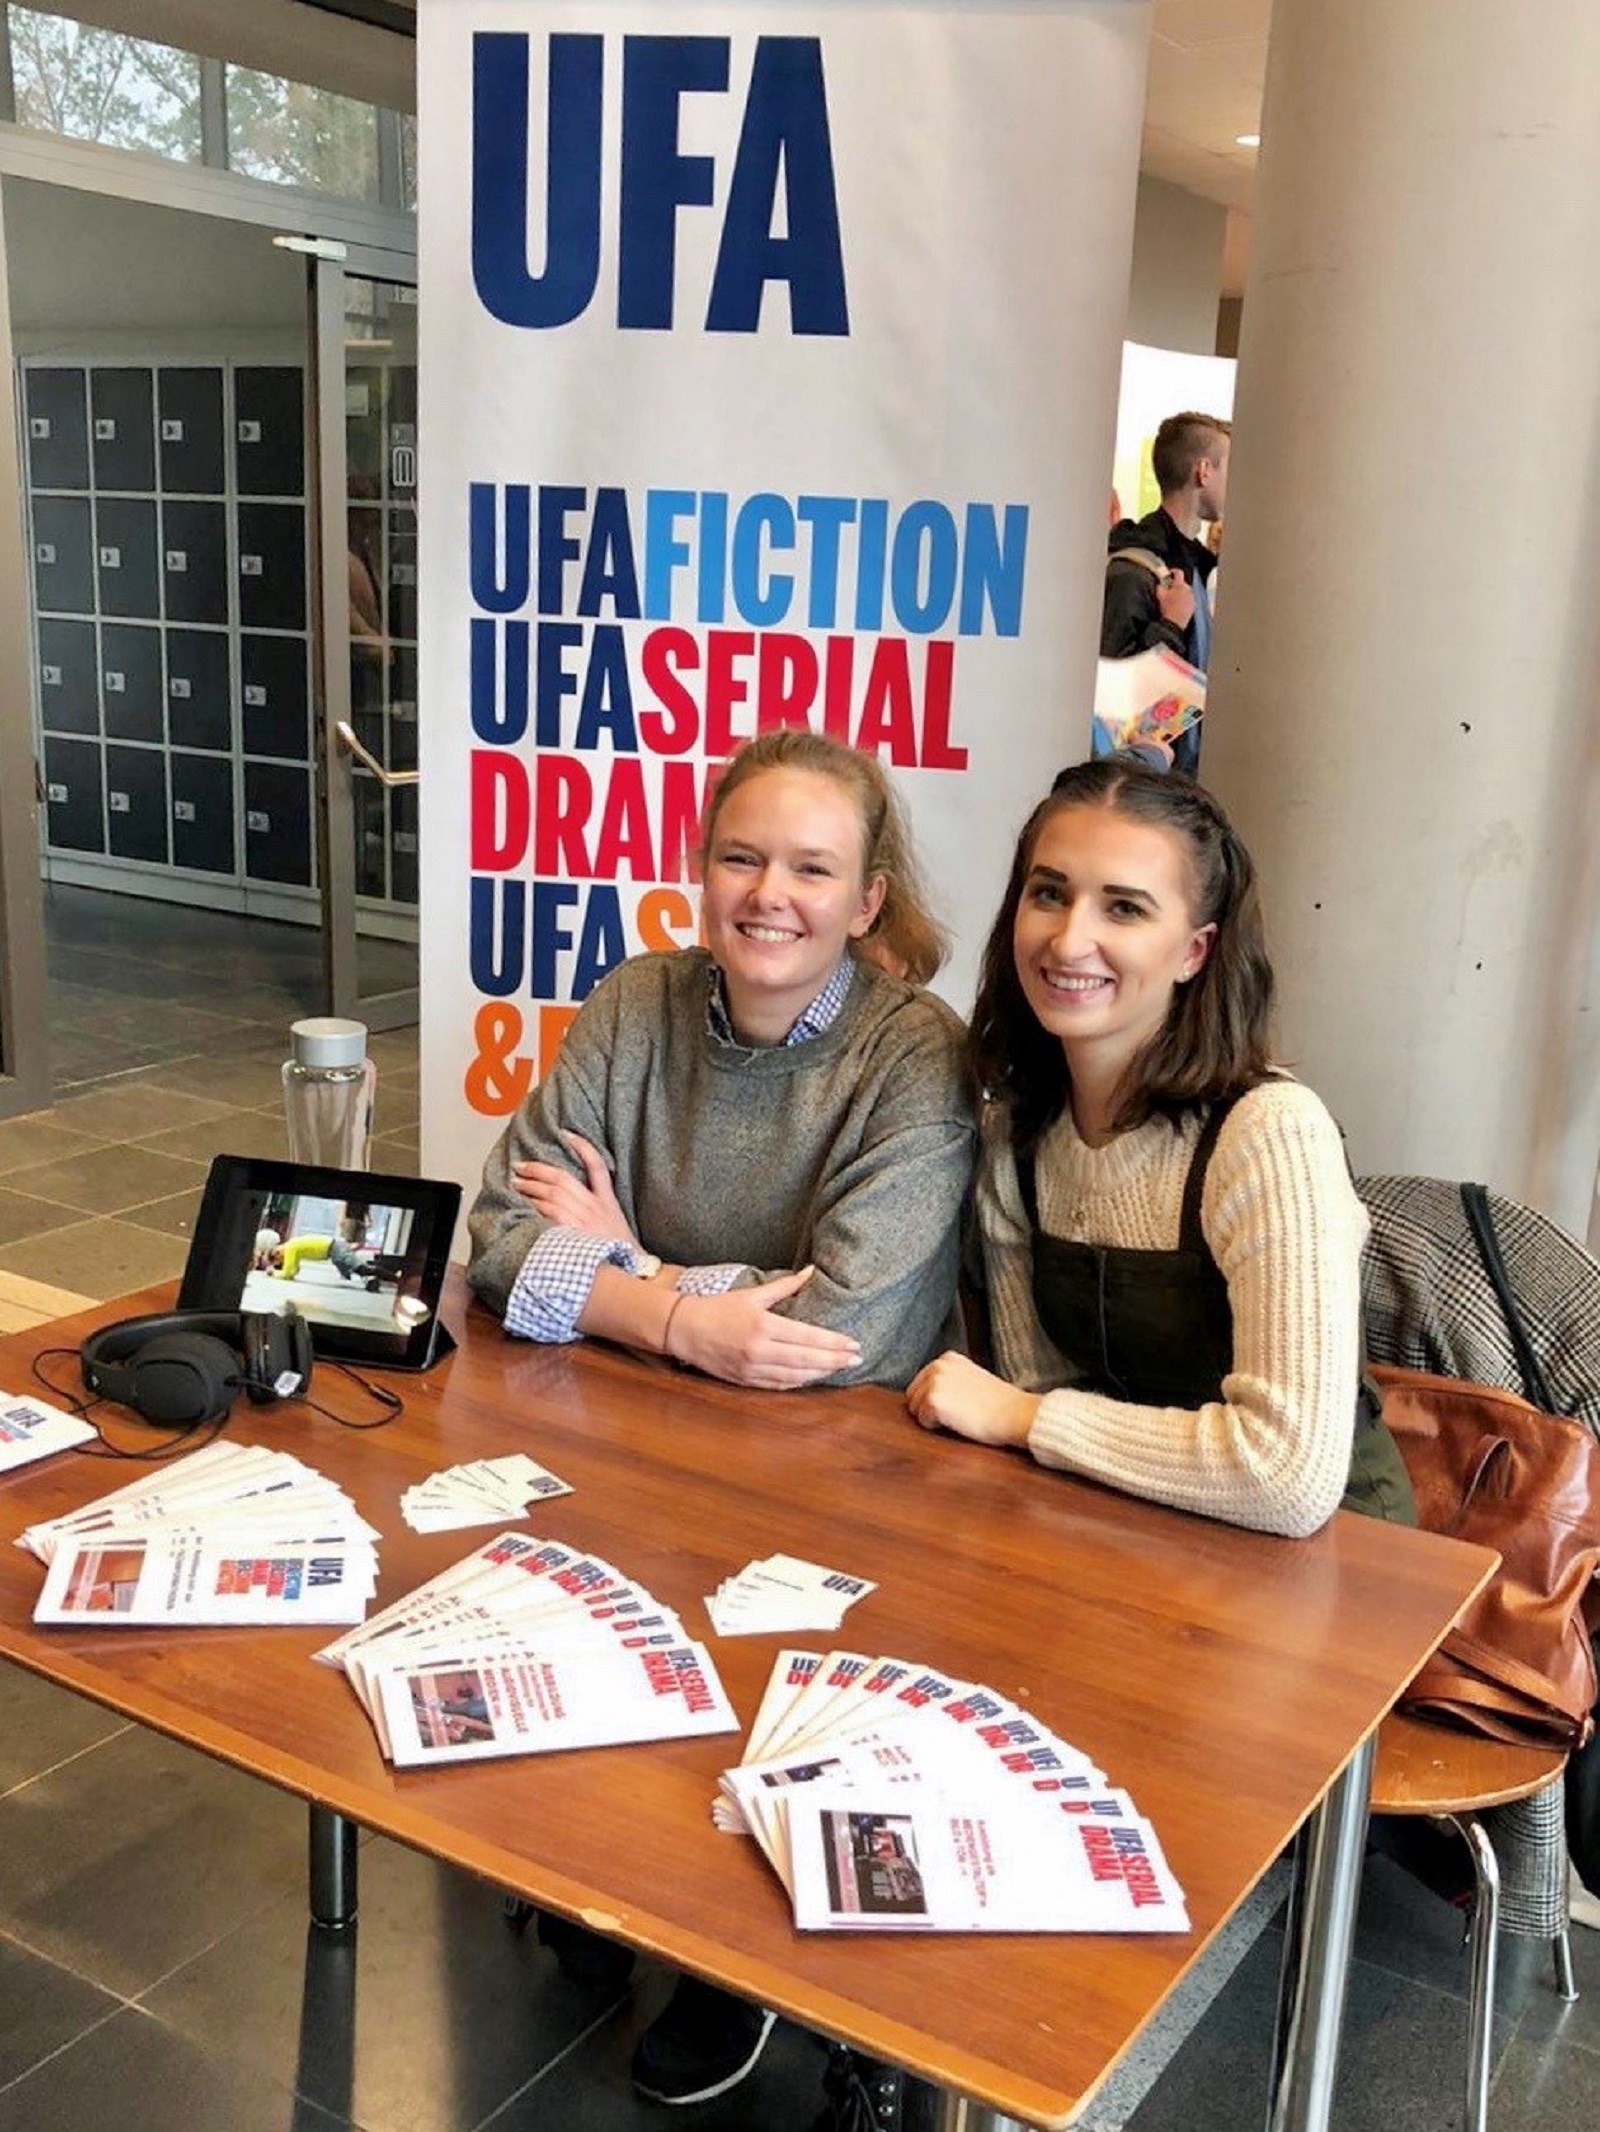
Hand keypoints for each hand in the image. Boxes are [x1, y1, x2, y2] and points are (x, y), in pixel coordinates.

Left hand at [511, 1133, 635, 1245]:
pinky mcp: (573, 1234)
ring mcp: (583, 1220)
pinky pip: (550, 1214)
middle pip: (562, 1179)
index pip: (597, 1165)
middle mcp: (595, 1207)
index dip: (582, 1146)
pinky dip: (535, 1207)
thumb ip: (598, 1208)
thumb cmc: (619, 1250)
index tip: (566, 1133)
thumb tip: (571, 1198)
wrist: (631, 1272)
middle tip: (520, 1167)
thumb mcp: (615, 1222)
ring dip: (531, 1187)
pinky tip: (524, 1205)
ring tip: (516, 1184)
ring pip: (553, 1194)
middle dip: (538, 1170)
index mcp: (607, 1201)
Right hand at [665, 1269, 861, 1389]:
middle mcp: (760, 1350)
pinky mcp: (746, 1381)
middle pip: (807, 1359)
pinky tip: (813, 1377)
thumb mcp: (752, 1294)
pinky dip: (799, 1382)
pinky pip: (779, 1385)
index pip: (808, 1337)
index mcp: (764, 1326)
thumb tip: (810, 1271)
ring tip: (839, 1368)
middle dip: (835, 1360)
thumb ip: (785, 1286)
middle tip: (857, 1359)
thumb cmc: (718, 1308)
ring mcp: (753, 1368)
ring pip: (796, 1376)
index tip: (853, 1344)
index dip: (833, 1343)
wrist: (684, 1331)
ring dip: (820, 1373)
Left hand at [906, 1352, 1038, 1446]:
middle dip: (928, 1408)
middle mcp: (937, 1366)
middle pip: (913, 1396)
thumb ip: (949, 1379)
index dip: (933, 1400)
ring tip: (959, 1416)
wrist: (1014, 1413)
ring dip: (933, 1418)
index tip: (956, 1404)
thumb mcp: (971, 1378)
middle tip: (957, 1413)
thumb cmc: (999, 1403)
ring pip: (916, 1409)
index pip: (921, 1383)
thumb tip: (928, 1392)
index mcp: (947, 1358)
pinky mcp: (933, 1401)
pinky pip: (923, 1421)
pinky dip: (936, 1427)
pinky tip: (958, 1422)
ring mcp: (934, 1382)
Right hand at [1155, 568, 1195, 631]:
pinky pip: (1189, 599)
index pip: (1178, 572)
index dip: (1173, 571)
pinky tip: (1178, 605)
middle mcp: (1188, 590)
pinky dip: (1184, 600)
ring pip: (1186, 591)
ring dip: (1180, 593)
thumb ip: (1160, 586)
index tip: (1169, 574)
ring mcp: (1192, 597)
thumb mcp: (1159, 595)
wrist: (1174, 623)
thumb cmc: (1166, 609)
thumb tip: (1160, 583)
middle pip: (1182, 583)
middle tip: (1169, 590)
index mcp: (1180, 585)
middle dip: (1176, 585)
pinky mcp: (1193, 605)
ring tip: (1173, 599)